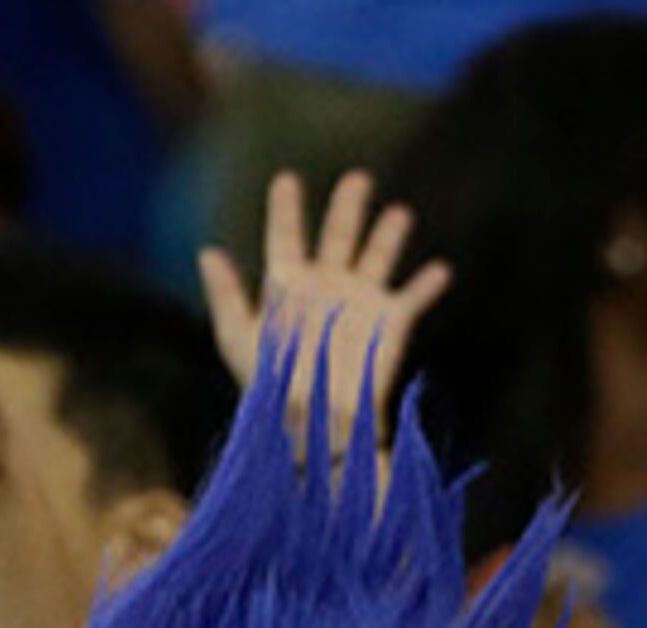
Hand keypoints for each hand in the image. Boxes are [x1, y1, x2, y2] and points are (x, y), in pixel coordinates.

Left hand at [199, 170, 450, 460]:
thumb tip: (207, 252)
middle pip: (339, 233)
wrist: (313, 428)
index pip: (286, 237)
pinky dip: (427, 285)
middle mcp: (326, 285)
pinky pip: (412, 299)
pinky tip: (440, 271)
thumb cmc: (269, 388)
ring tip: (399, 214)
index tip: (286, 181)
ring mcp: (360, 302)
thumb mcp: (239, 340)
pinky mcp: (389, 325)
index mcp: (288, 285)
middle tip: (358, 180)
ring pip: (378, 255)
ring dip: (388, 235)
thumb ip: (225, 296)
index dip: (285, 209)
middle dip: (348, 206)